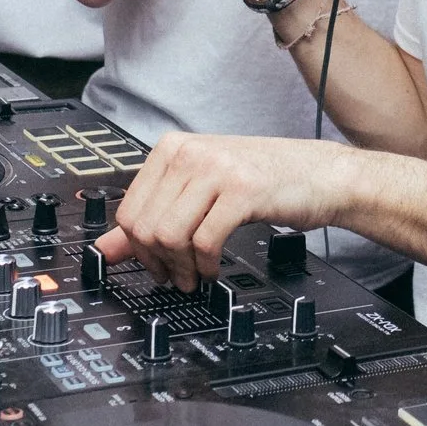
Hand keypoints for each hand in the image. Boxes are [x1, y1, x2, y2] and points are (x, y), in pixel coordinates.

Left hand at [93, 132, 355, 292]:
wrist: (321, 175)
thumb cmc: (264, 182)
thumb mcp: (201, 193)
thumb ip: (153, 217)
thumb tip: (105, 249)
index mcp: (172, 147)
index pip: (128, 210)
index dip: (137, 250)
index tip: (155, 265)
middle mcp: (191, 152)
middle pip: (145, 226)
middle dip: (157, 263)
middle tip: (176, 277)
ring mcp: (217, 169)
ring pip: (169, 234)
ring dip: (180, 267)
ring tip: (194, 275)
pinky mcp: (243, 191)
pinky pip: (204, 240)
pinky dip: (204, 265)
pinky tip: (213, 267)